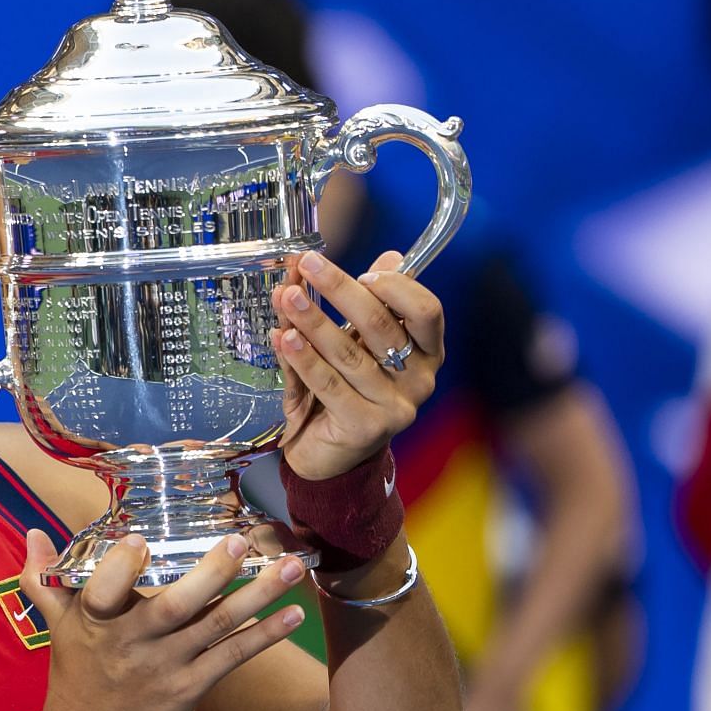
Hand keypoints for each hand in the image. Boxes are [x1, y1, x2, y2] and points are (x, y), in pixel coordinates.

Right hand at [21, 530, 308, 710]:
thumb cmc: (73, 678)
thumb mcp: (57, 627)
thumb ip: (46, 578)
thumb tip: (33, 531)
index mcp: (95, 621)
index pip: (104, 589)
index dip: (121, 566)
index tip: (140, 537)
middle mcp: (131, 642)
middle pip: (174, 605)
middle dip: (210, 573)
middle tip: (241, 541)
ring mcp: (164, 666)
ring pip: (214, 626)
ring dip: (257, 596)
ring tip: (292, 568)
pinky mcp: (189, 689)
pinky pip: (231, 658)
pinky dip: (264, 636)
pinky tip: (294, 615)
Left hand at [273, 249, 444, 481]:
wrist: (329, 455)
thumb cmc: (345, 390)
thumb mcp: (357, 343)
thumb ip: (368, 303)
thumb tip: (389, 255)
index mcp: (426, 352)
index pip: (427, 311)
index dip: (397, 287)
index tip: (362, 271)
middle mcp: (419, 380)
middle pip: (381, 325)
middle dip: (340, 291)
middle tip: (307, 266)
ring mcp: (395, 406)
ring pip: (349, 354)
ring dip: (313, 321)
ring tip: (286, 297)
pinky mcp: (365, 427)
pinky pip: (328, 384)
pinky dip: (302, 358)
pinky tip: (283, 337)